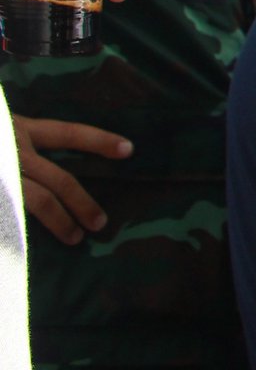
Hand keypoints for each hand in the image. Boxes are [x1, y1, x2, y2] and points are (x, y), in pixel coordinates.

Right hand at [13, 113, 131, 242]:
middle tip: (100, 222)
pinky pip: (13, 216)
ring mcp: (3, 176)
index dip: (99, 141)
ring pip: (40, 201)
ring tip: (76, 238)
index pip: (68, 133)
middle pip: (60, 178)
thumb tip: (48, 158)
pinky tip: (32, 243)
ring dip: (61, 222)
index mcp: (20, 128)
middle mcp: (14, 150)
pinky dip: (24, 231)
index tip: (129, 149)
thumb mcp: (1, 126)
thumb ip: (23, 138)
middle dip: (83, 202)